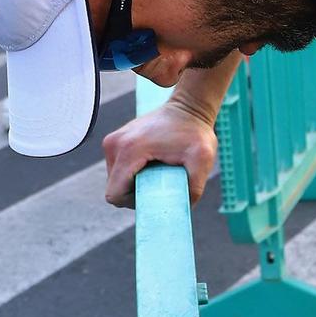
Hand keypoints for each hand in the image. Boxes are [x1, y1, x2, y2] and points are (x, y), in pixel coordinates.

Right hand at [102, 99, 218, 207]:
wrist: (188, 107)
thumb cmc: (195, 132)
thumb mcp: (202, 159)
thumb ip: (194, 187)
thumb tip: (182, 209)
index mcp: (129, 150)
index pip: (115, 194)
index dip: (132, 203)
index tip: (153, 195)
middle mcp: (115, 144)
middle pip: (114, 188)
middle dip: (134, 193)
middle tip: (159, 183)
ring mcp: (113, 140)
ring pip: (115, 179)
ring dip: (133, 182)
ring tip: (157, 172)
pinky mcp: (116, 140)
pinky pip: (118, 168)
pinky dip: (132, 172)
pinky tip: (151, 165)